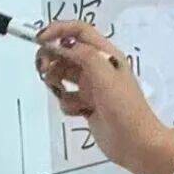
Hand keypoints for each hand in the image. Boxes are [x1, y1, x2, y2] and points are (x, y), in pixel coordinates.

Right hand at [35, 21, 173, 173]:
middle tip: (45, 71)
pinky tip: (79, 112)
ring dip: (57, 82)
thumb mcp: (104, 75)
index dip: (58, 30)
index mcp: (107, 54)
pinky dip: (67, 103)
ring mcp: (92, 86)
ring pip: (62, 75)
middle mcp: (98, 66)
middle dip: (51, 58)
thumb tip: (62, 44)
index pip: (79, 31)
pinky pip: (66, 97)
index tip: (38, 40)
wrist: (135, 143)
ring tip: (64, 94)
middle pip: (66, 52)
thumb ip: (83, 55)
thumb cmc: (123, 106)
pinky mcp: (86, 104)